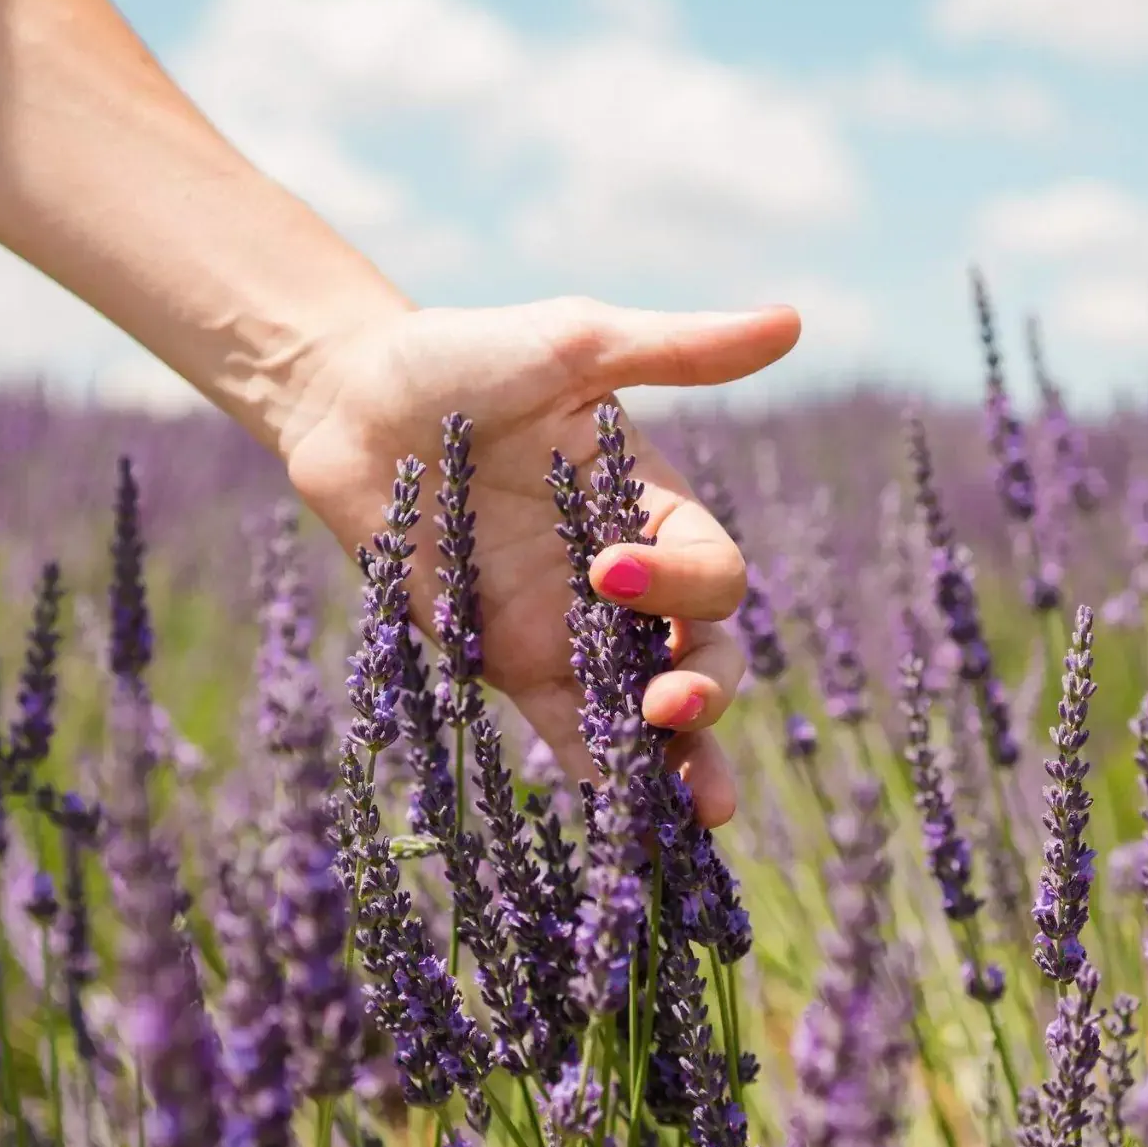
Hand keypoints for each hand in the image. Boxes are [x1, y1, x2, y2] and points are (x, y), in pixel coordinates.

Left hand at [277, 297, 802, 825]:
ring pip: (648, 715)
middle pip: (704, 657)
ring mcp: (569, 632)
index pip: (713, 573)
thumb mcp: (575, 345)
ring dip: (678, 763)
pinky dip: (599, 778)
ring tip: (697, 812)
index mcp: (655, 508)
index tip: (610, 572)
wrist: (352, 401)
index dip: (686, 589)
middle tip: (672, 705)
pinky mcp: (507, 666)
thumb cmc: (467, 357)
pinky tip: (622, 825)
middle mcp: (625, 582)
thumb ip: (680, 351)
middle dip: (707, 693)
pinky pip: (570, 735)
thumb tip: (794, 322)